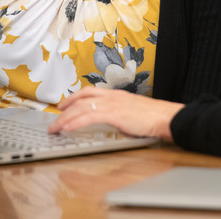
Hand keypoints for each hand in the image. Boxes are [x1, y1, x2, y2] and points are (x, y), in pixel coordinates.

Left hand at [49, 87, 183, 139]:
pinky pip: (88, 116)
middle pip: (82, 98)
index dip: (74, 97)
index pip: (90, 92)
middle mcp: (112, 96)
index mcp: (116, 95)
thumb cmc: (153, 118)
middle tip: (55, 118)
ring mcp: (112, 104)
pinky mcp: (113, 114)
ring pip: (82, 107)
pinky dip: (75, 122)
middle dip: (66, 108)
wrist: (165, 117)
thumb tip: (111, 124)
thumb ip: (120, 115)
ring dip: (66, 118)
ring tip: (56, 127)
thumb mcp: (132, 113)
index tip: (65, 104)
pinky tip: (67, 128)